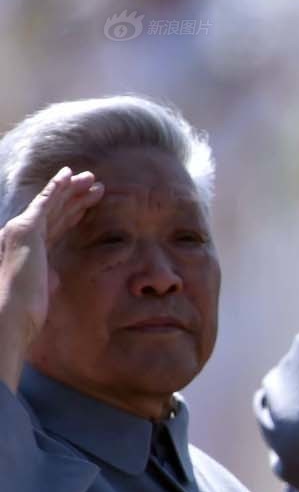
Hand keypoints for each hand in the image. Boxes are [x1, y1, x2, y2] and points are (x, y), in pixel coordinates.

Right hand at [0, 167, 102, 388]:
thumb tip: (56, 276)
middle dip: (75, 198)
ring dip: (72, 190)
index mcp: (28, 251)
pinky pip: (45, 203)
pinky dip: (57, 188)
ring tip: (93, 179)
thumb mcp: (43, 292)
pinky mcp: (25, 229)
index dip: (71, 214)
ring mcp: (21, 231)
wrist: (9, 315)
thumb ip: (49, 278)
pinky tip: (69, 176)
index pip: (53, 228)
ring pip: (52, 204)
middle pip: (54, 213)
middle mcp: (21, 237)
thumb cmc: (25, 312)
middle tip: (96, 185)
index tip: (88, 205)